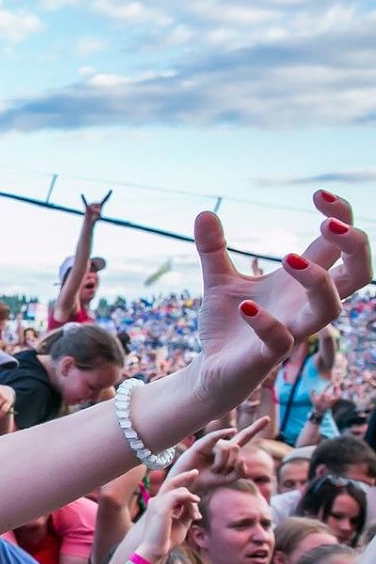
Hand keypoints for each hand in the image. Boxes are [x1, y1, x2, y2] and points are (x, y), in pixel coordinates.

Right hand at [81, 190, 111, 225]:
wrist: (89, 220)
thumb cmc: (95, 219)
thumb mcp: (98, 217)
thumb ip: (98, 214)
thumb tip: (98, 210)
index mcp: (101, 205)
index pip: (105, 198)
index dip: (108, 194)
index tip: (111, 190)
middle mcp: (96, 204)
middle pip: (97, 204)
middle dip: (97, 209)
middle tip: (96, 213)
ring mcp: (91, 205)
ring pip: (93, 206)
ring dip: (93, 210)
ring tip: (92, 213)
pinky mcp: (87, 207)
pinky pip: (85, 202)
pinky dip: (83, 198)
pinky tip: (82, 194)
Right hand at [136, 469, 201, 563]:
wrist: (155, 550)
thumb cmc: (166, 539)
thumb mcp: (181, 523)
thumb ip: (186, 512)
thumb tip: (194, 503)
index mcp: (158, 504)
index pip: (172, 491)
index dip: (183, 487)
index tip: (194, 487)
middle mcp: (155, 501)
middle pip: (171, 483)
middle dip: (184, 476)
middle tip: (196, 472)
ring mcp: (157, 502)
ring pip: (180, 491)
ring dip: (192, 501)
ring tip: (196, 516)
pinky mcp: (162, 507)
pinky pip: (178, 495)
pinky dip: (189, 497)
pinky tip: (196, 502)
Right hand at [166, 418, 269, 494]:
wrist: (191, 483)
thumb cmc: (208, 479)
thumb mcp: (230, 478)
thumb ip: (241, 471)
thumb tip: (241, 458)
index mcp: (230, 450)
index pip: (245, 437)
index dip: (255, 428)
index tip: (268, 418)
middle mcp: (222, 444)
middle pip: (237, 448)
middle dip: (232, 463)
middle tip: (220, 473)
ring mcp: (212, 443)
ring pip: (228, 449)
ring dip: (223, 464)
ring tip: (214, 470)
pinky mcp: (201, 444)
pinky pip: (215, 437)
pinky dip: (223, 433)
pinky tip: (232, 431)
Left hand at [188, 194, 369, 411]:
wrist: (210, 369)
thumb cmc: (227, 325)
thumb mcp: (217, 279)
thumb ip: (213, 248)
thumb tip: (203, 212)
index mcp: (298, 282)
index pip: (337, 246)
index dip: (340, 216)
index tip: (318, 194)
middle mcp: (303, 305)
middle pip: (359, 275)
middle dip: (355, 246)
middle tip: (330, 223)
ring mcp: (291, 330)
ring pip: (331, 309)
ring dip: (318, 281)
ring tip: (288, 258)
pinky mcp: (267, 356)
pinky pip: (281, 340)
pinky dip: (266, 322)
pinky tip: (247, 307)